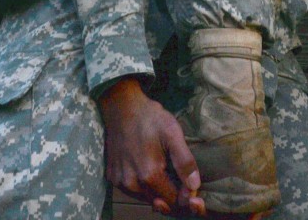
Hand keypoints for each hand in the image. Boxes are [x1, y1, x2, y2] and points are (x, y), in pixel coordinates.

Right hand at [99, 76, 202, 215]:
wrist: (121, 106)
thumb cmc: (149, 118)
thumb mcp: (172, 134)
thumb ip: (184, 162)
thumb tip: (194, 187)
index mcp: (148, 175)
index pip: (173, 201)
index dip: (186, 196)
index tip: (191, 186)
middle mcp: (131, 184)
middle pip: (160, 201)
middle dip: (172, 194)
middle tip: (179, 175)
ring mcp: (119, 182)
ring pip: (146, 197)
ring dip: (158, 190)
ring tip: (164, 168)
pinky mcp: (112, 177)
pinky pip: (134, 190)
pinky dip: (144, 185)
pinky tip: (149, 167)